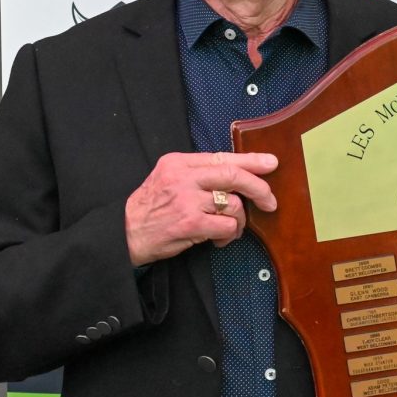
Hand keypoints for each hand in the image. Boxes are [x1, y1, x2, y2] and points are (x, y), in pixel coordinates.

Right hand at [125, 151, 278, 265]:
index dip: (251, 160)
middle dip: (259, 188)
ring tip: (230, 228)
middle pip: (234, 176)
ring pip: (233, 205)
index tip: (271, 163)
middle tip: (270, 201)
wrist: (124, 233)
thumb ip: (197, 173)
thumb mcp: (168, 178)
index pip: (223, 157)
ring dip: (239, 220)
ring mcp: (186, 201)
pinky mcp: (190, 224)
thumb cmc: (151, 207)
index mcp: (179, 162)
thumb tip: (238, 173)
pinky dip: (230, 235)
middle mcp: (183, 177)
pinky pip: (227, 226)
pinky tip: (220, 239)